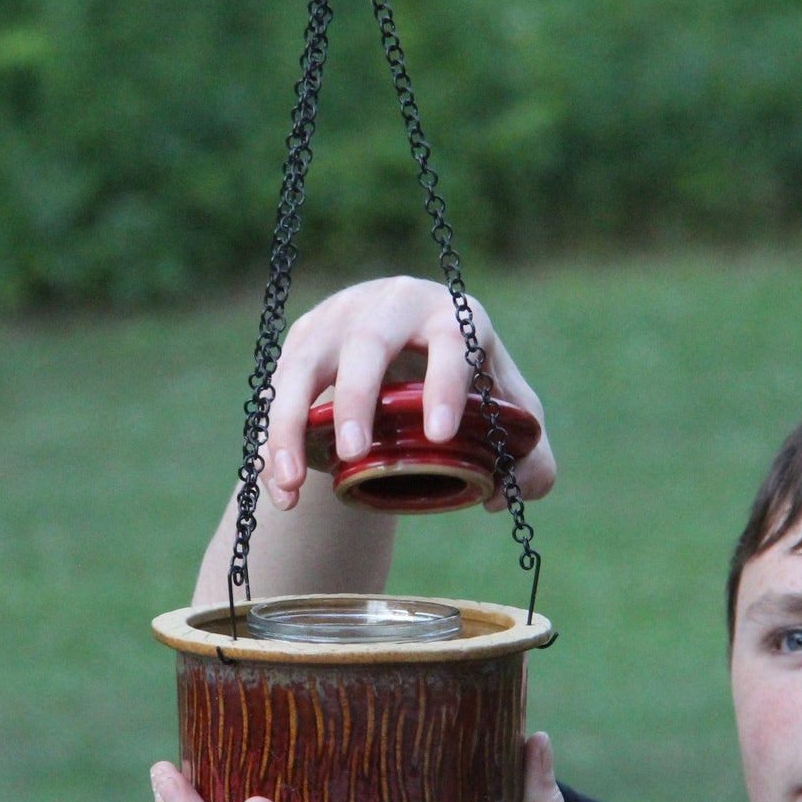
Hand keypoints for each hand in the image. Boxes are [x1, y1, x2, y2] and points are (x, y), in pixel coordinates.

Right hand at [262, 276, 555, 511]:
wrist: (404, 356)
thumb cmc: (465, 386)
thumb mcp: (506, 413)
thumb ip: (529, 456)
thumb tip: (501, 495)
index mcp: (451, 315)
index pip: (452, 338)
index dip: (446, 382)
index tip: (440, 433)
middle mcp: (391, 306)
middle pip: (368, 343)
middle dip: (356, 397)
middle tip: (354, 453)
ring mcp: (338, 321)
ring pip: (303, 365)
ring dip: (291, 424)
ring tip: (292, 484)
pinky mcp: (301, 343)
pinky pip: (276, 391)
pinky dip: (273, 441)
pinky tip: (281, 490)